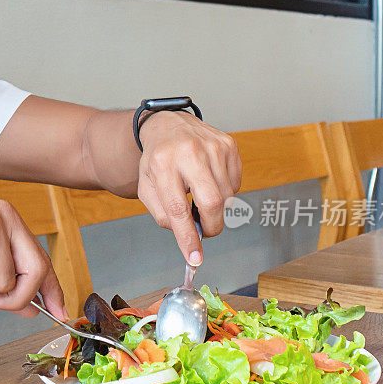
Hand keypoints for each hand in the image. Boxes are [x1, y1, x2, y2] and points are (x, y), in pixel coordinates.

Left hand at [137, 110, 241, 265]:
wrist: (169, 125)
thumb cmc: (158, 161)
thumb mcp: (147, 188)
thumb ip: (164, 215)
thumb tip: (189, 237)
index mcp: (162, 164)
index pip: (177, 208)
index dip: (187, 237)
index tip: (194, 258)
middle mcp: (190, 152)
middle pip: (211, 202)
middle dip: (210, 226)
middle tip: (203, 230)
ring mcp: (213, 146)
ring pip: (226, 197)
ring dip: (215, 208)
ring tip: (198, 196)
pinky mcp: (230, 145)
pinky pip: (235, 184)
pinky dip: (224, 192)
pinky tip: (209, 181)